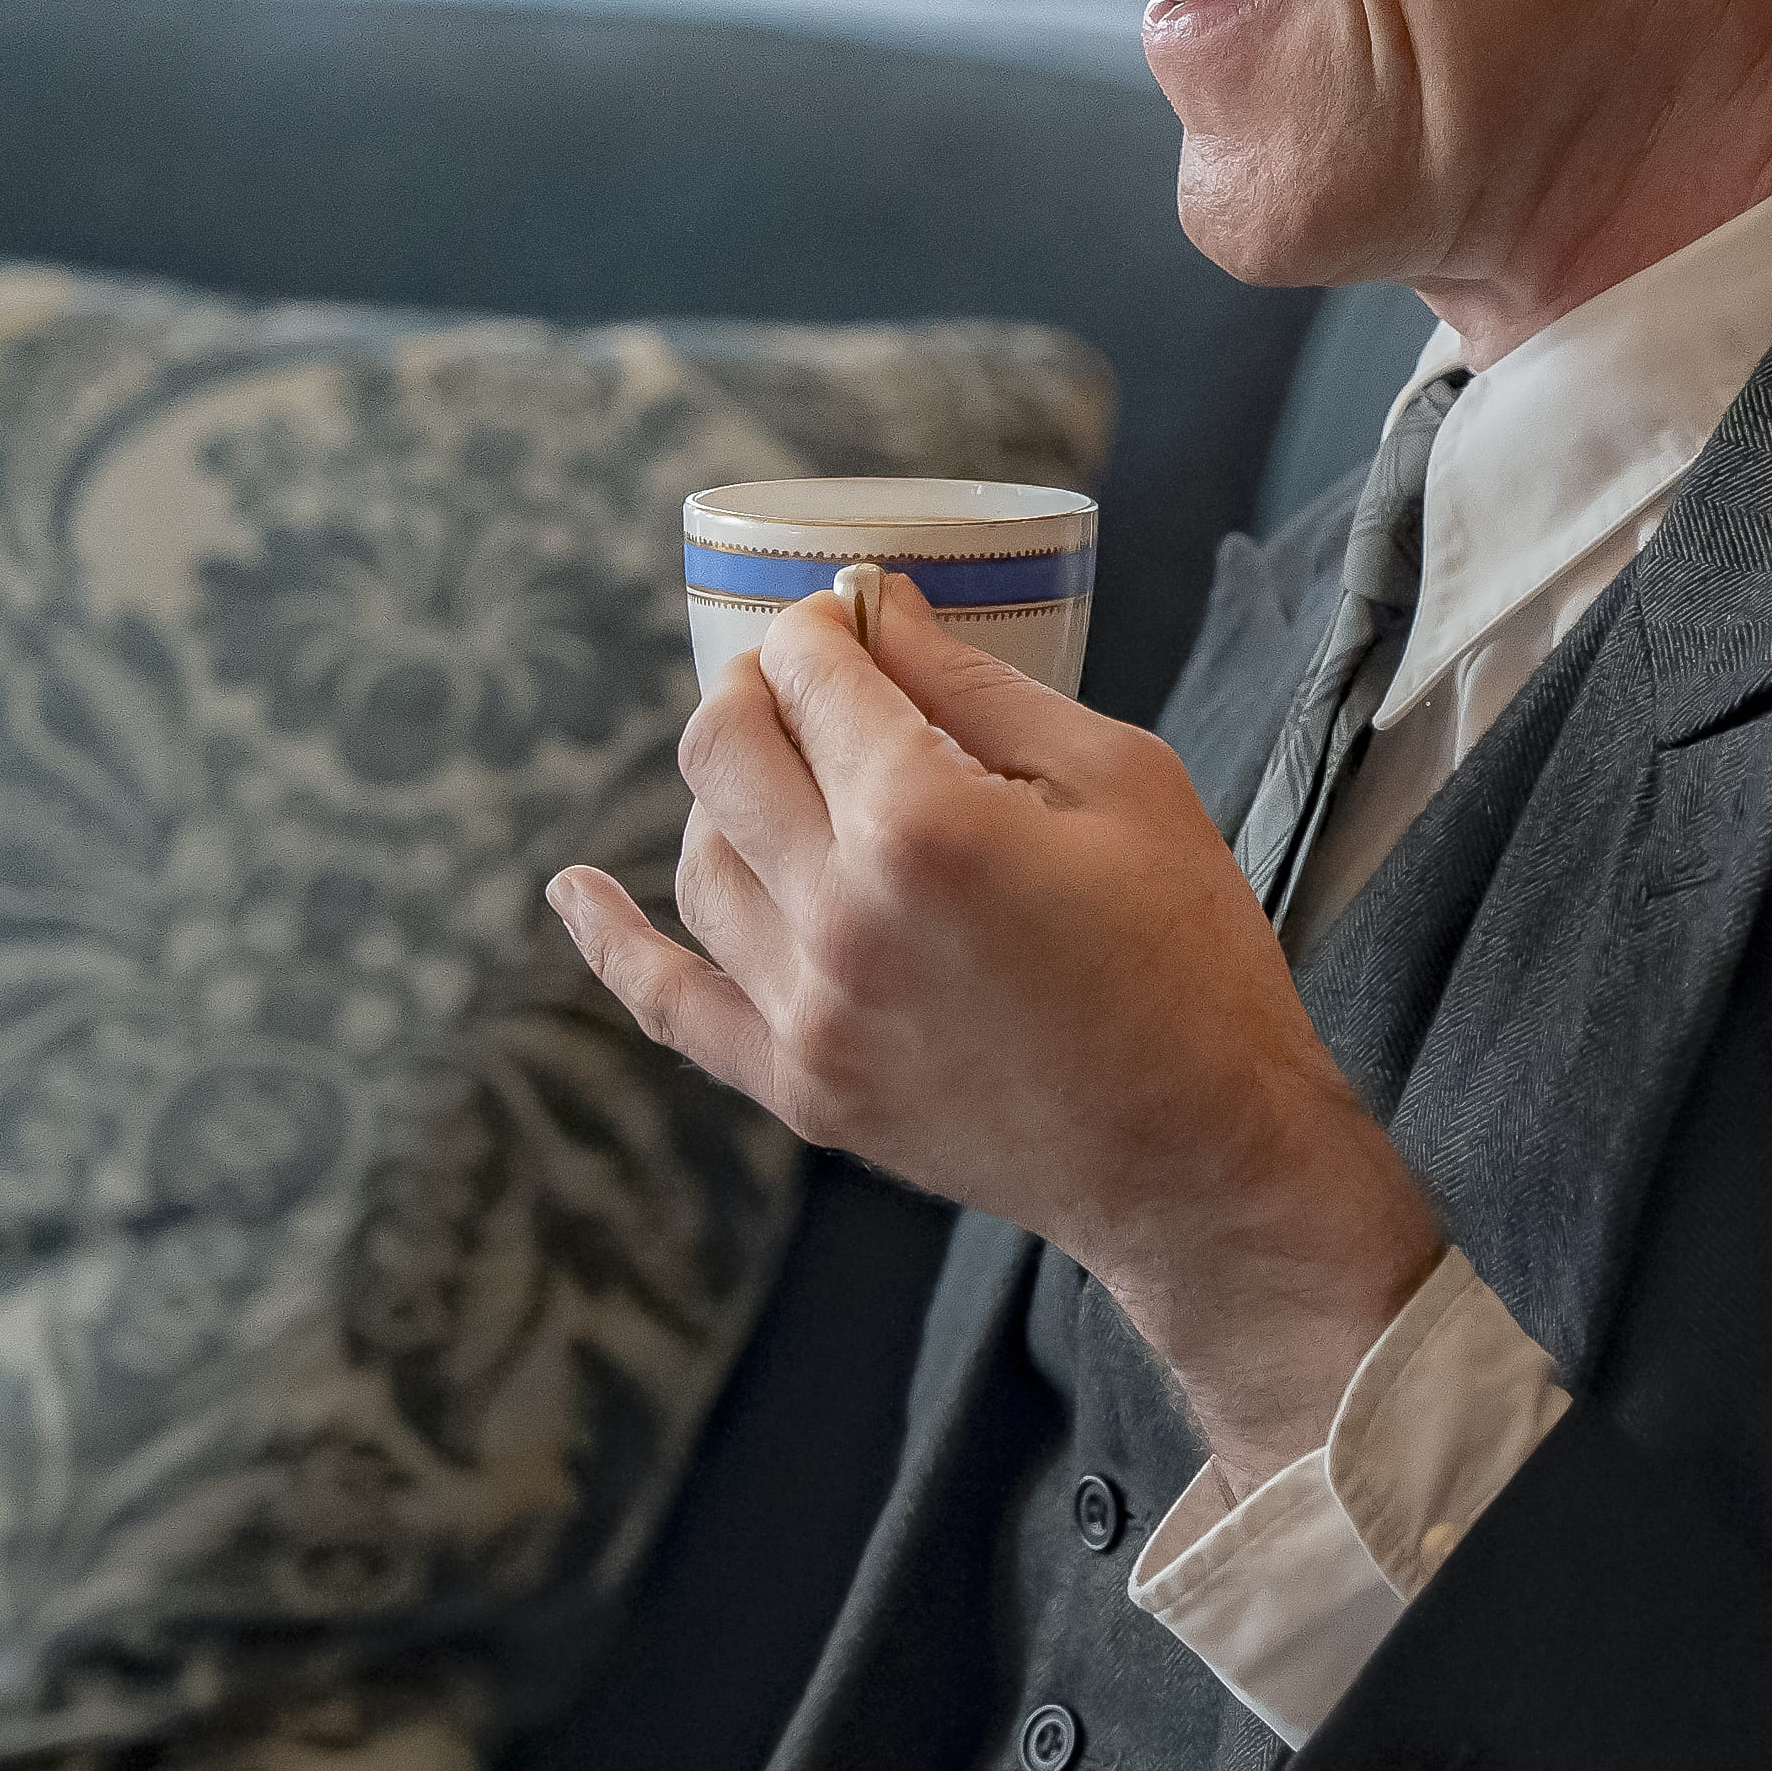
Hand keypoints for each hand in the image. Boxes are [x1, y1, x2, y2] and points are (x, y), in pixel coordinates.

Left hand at [550, 569, 1444, 1490]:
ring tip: (782, 773)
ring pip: (697, 859)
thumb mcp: (1125, 782)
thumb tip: (884, 612)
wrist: (1196, 1158)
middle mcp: (840, 912)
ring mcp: (806, 1010)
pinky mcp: (799, 1087)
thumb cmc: (1190, 959)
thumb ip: (985, 690)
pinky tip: (575, 891)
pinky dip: (611, 942)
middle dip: (757, 687)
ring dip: (724, 791)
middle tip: (808, 678)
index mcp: (927, 823)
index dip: (827, 627)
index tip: (852, 616)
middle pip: (724, 751)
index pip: (816, 678)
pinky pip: (667, 1003)